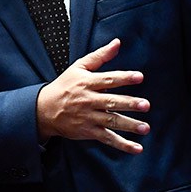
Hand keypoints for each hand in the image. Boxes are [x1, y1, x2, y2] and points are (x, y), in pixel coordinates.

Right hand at [36, 38, 150, 153]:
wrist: (45, 109)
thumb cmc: (64, 86)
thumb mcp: (79, 67)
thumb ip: (100, 55)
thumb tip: (117, 43)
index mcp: (87, 82)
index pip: (108, 79)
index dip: (124, 78)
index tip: (139, 77)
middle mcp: (88, 100)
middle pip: (111, 101)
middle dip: (129, 103)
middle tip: (145, 104)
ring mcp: (89, 117)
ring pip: (111, 121)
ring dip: (129, 125)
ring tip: (145, 127)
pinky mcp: (89, 131)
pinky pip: (108, 138)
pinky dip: (122, 144)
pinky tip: (137, 148)